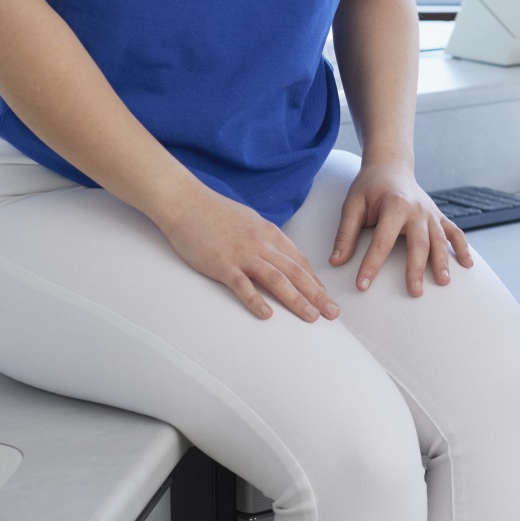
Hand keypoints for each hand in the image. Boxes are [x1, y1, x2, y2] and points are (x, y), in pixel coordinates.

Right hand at [158, 186, 338, 321]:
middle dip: (317, 295)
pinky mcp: (222, 264)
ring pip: (277, 280)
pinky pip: (243, 285)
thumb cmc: (216, 213)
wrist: (187, 203)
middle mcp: (262, 244)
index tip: (326, 297)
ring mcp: (243, 254)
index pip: (300, 261)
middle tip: (332, 313)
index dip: (315, 281)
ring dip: (297, 300)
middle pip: (296, 272)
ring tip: (311, 317)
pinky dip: (256, 300)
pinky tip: (267, 315)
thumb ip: (265, 239)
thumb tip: (277, 255)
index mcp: (270, 234)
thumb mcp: (250, 222)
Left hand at [330, 156, 472, 295]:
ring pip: (440, 239)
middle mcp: (417, 210)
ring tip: (443, 282)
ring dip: (443, 261)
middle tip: (414, 292)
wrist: (390, 165)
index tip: (362, 285)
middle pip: (418, 243)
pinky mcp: (438, 216)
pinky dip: (462, 247)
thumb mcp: (352, 205)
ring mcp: (431, 213)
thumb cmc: (369, 186)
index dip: (371, 264)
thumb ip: (345, 234)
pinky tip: (467, 264)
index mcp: (394, 205)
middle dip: (416, 268)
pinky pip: (454, 232)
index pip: (382, 241)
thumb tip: (336, 262)